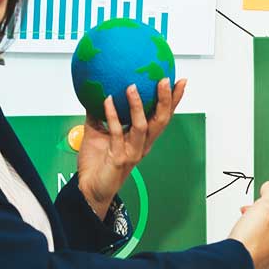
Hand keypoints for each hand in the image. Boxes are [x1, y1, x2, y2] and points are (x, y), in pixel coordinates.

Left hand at [76, 78, 186, 217]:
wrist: (89, 189)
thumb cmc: (96, 164)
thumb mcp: (97, 131)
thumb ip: (99, 113)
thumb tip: (95, 89)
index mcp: (142, 139)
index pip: (162, 116)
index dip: (173, 100)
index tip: (179, 81)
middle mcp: (142, 145)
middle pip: (161, 121)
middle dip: (167, 100)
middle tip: (165, 79)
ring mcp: (132, 152)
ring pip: (142, 127)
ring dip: (138, 105)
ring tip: (133, 86)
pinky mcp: (119, 158)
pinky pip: (116, 133)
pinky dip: (112, 115)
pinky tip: (107, 100)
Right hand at [227, 181, 268, 268]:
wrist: (232, 263)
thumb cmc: (249, 241)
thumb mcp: (261, 210)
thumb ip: (268, 197)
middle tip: (256, 207)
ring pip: (268, 236)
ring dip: (258, 226)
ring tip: (245, 220)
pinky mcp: (256, 263)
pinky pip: (258, 247)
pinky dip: (252, 238)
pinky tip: (242, 236)